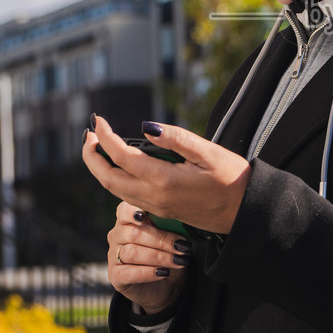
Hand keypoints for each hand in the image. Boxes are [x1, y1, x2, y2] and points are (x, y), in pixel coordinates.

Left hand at [82, 115, 252, 236]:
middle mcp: (154, 196)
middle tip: (88, 133)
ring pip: (114, 189)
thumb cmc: (232, 178)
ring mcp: (155, 207)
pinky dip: (113, 178)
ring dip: (100, 168)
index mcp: (164, 180)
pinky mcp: (160, 210)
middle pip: (107, 178)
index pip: (121, 156)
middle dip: (91, 155)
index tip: (98, 119)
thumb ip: (176, 138)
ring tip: (97, 145)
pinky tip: (118, 164)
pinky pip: (126, 195)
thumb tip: (145, 126)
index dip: (105, 137)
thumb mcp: (208, 152)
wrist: (244, 213)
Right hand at [107, 199, 189, 314]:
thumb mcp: (173, 236)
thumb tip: (182, 218)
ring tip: (178, 261)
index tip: (144, 215)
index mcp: (128, 219)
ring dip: (159, 257)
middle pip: (134, 234)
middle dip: (161, 240)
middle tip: (181, 246)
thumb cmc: (168, 253)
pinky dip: (149, 272)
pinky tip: (163, 272)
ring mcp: (113, 255)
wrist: (165, 285)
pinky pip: (129, 273)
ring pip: (133, 253)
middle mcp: (117, 235)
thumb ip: (171, 224)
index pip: (124, 210)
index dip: (132, 212)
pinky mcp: (116, 276)